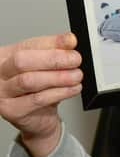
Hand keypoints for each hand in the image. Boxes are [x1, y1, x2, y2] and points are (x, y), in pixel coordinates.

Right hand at [0, 32, 82, 156]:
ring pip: (29, 81)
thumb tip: (69, 40)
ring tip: (76, 76)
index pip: (27, 45)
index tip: (71, 42)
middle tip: (75, 60)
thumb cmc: (38, 88)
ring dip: (59, 77)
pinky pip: (37, 99)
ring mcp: (2, 93)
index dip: (51, 42)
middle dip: (53, 59)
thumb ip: (56, 50)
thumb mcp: (46, 65)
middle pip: (22, 61)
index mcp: (5, 56)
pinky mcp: (11, 110)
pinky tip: (72, 89)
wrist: (36, 116)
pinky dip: (59, 92)